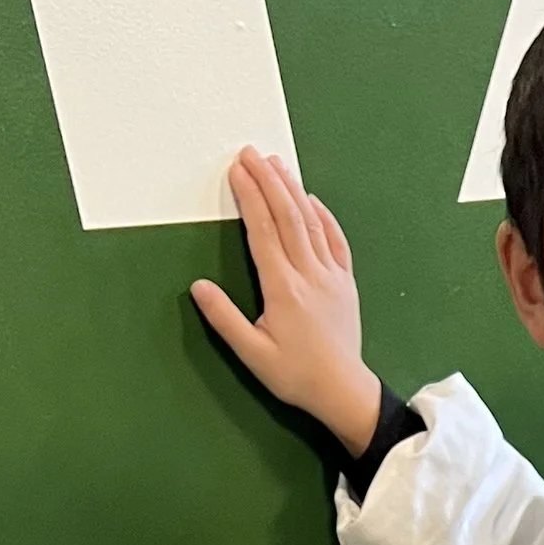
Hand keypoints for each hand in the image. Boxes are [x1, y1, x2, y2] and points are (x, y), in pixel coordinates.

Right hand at [191, 149, 379, 453]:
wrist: (344, 391)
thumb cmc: (296, 376)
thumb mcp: (253, 355)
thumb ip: (225, 320)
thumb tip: (198, 287)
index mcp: (283, 289)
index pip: (262, 231)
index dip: (249, 197)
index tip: (236, 171)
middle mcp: (309, 274)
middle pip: (287, 216)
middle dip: (267, 180)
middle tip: (250, 153)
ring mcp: (331, 275)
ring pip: (311, 222)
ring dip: (292, 189)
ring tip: (276, 163)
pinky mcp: (345, 282)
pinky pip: (336, 240)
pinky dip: (323, 215)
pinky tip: (311, 199)